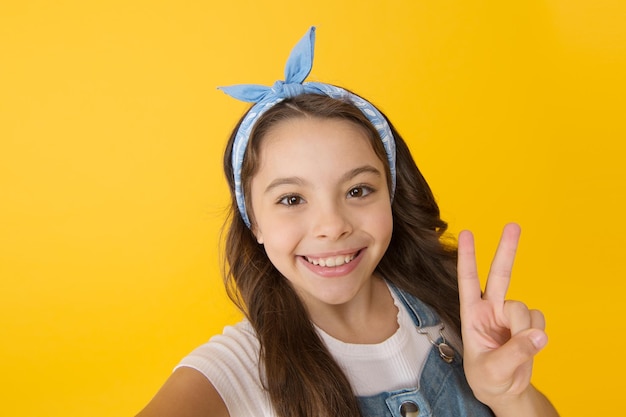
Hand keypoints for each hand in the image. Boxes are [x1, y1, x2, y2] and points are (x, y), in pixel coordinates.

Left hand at [457, 223, 547, 409]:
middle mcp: (491, 309)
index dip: (466, 258)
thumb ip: (515, 353)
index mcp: (472, 314)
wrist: (505, 391)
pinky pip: (539, 320)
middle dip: (507, 250)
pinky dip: (536, 335)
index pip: (468, 281)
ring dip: (524, 328)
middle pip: (500, 275)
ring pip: (524, 307)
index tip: (465, 233)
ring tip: (517, 349)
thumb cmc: (488, 378)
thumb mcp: (493, 370)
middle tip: (513, 225)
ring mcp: (511, 315)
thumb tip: (539, 335)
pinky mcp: (529, 323)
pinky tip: (529, 346)